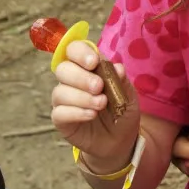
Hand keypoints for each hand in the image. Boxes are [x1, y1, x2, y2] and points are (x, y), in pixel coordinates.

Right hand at [50, 40, 139, 171]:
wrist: (121, 138)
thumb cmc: (122, 109)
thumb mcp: (128, 94)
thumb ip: (121, 80)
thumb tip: (118, 67)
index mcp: (87, 67)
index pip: (73, 50)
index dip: (80, 52)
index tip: (94, 62)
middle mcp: (72, 81)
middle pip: (63, 69)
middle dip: (81, 77)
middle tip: (99, 87)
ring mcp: (64, 100)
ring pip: (60, 91)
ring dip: (82, 97)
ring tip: (101, 104)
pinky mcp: (61, 119)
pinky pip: (59, 112)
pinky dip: (76, 112)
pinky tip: (91, 115)